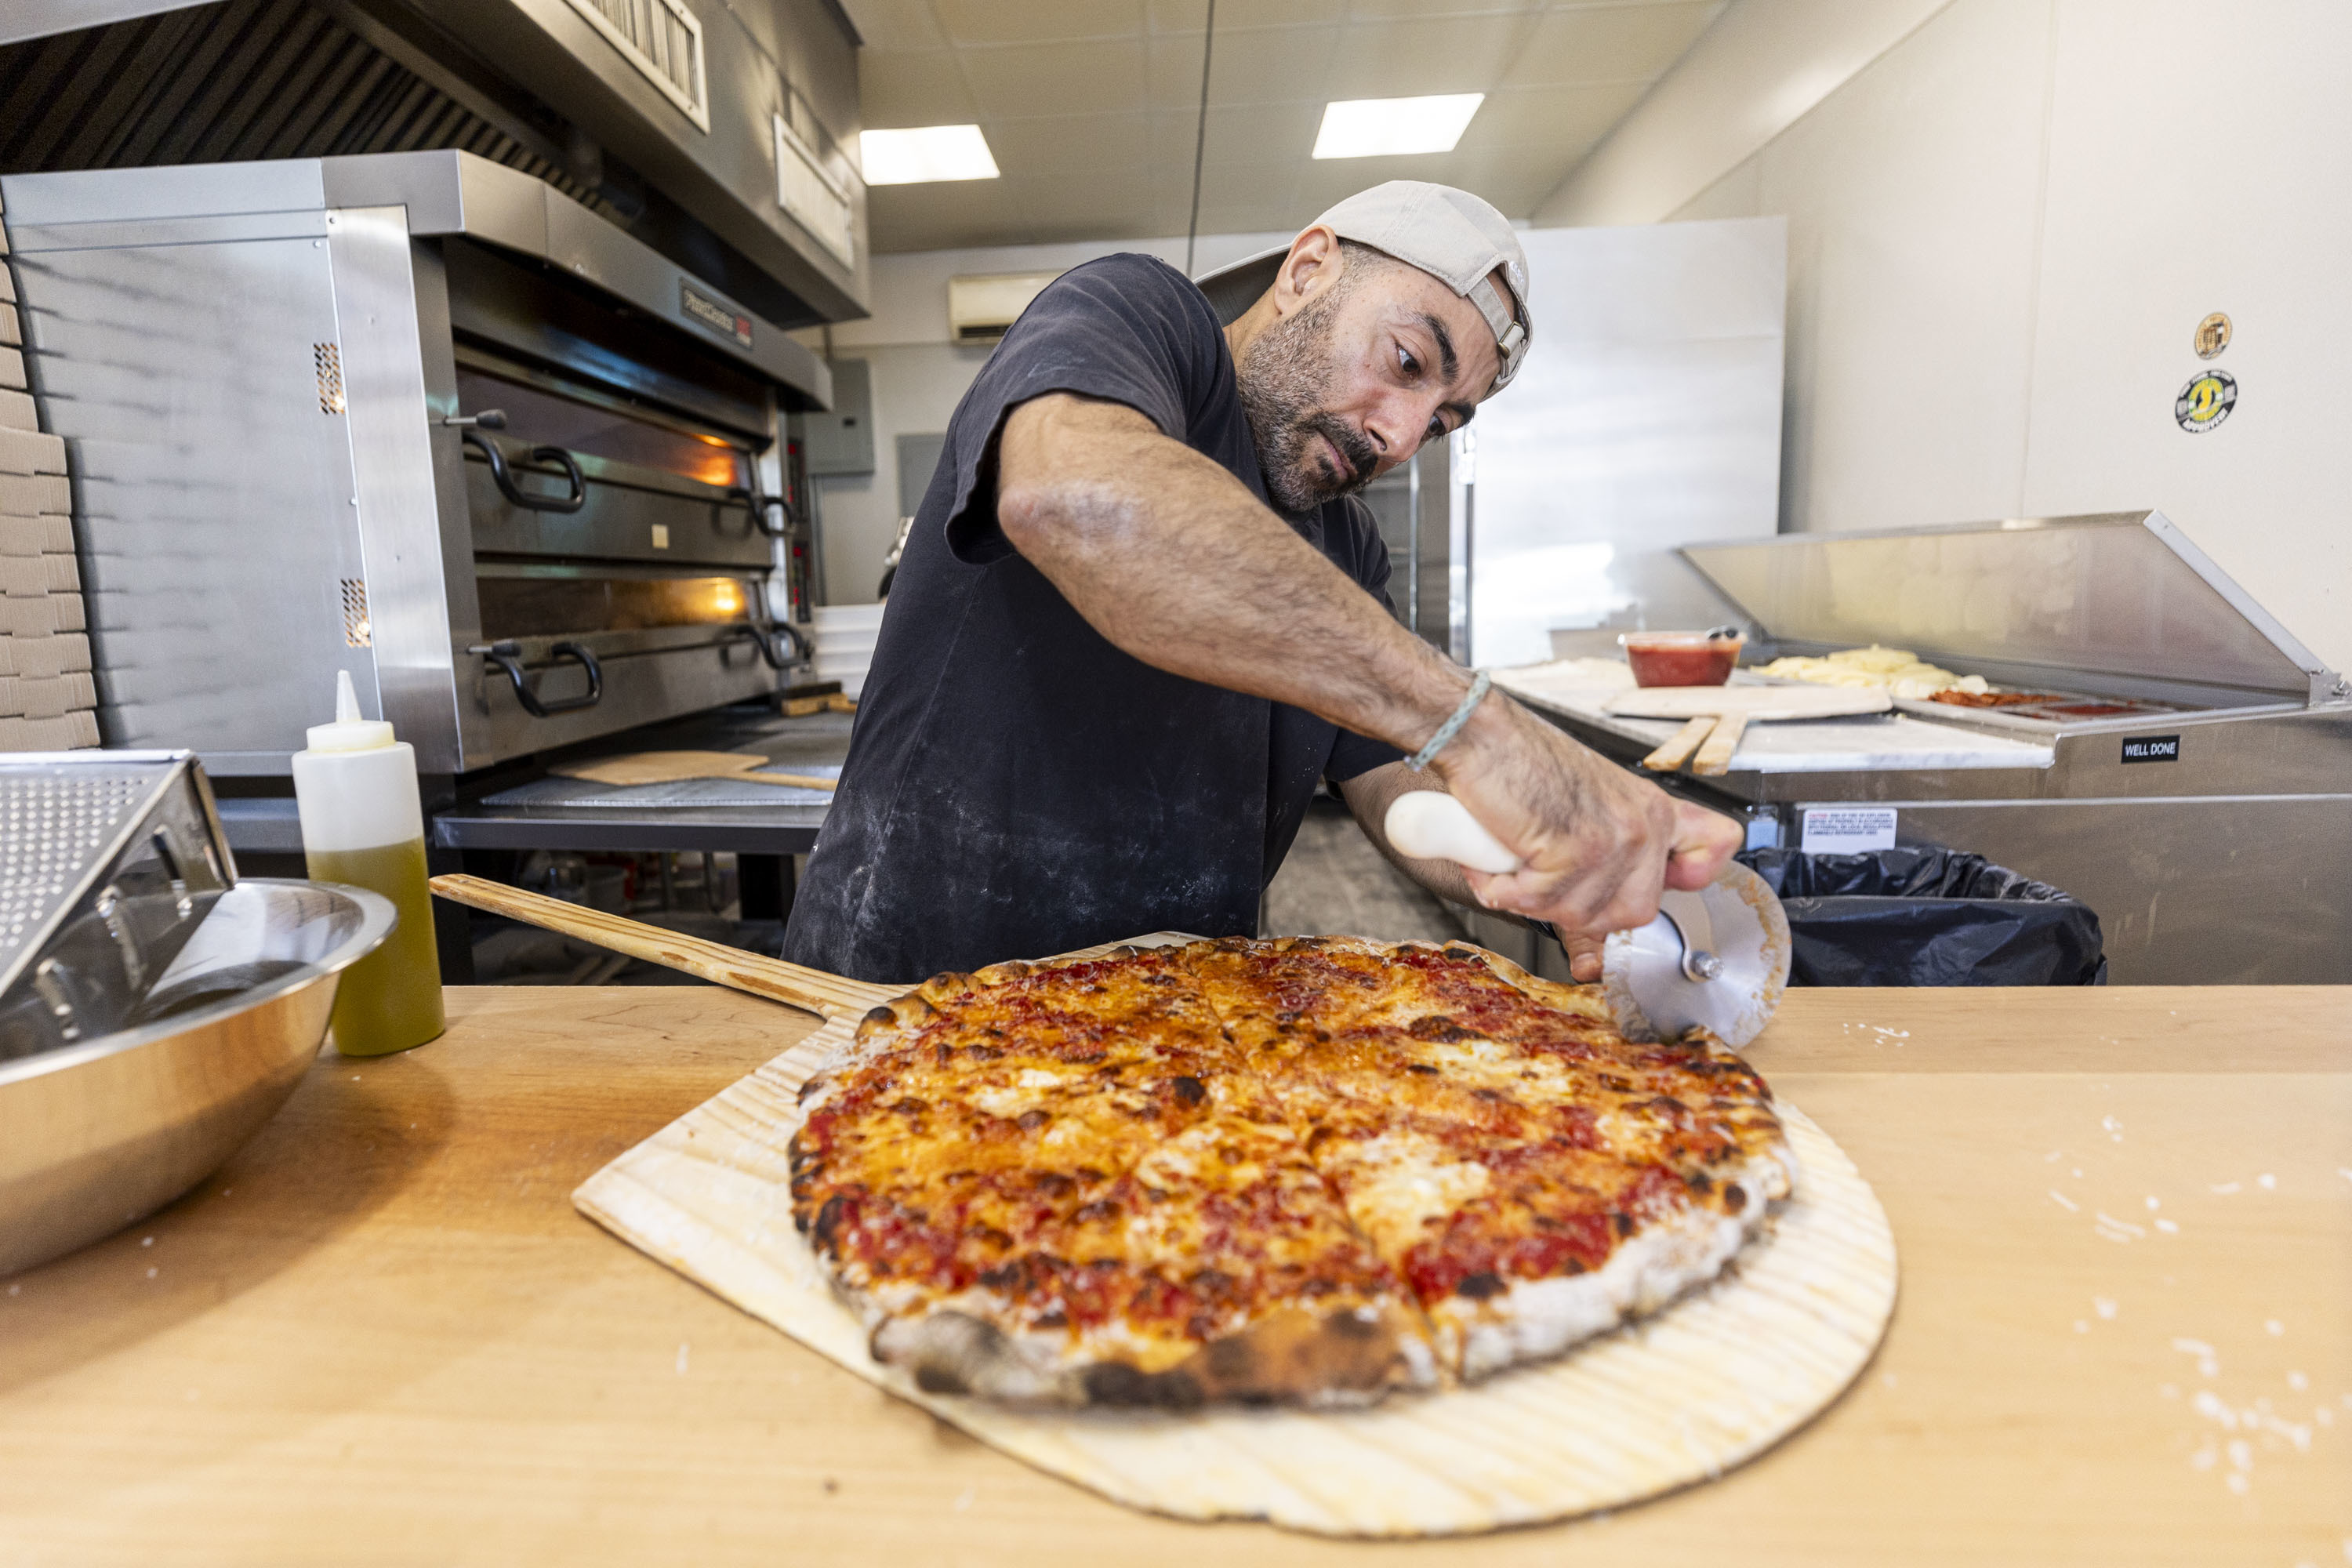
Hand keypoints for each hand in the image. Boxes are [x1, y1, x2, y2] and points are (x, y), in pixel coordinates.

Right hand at [1432, 695, 1741, 971]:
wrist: (1481, 733)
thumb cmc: (1520, 764)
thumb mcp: (1588, 804)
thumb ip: (1612, 851)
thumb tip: (1606, 930)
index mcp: (1653, 809)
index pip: (1715, 847)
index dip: (1690, 878)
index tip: (1648, 883)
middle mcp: (1644, 824)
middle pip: (1635, 913)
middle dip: (1577, 908)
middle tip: (1541, 878)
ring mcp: (1615, 838)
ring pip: (1581, 915)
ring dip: (1532, 899)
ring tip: (1511, 862)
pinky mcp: (1576, 848)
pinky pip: (1539, 902)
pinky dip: (1504, 890)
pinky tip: (1494, 860)